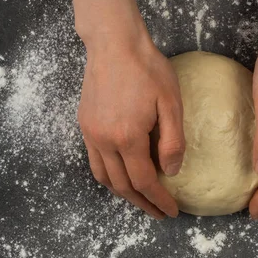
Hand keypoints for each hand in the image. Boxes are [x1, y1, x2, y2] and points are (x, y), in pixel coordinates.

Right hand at [77, 13, 184, 219]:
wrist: (115, 43)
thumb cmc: (147, 69)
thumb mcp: (171, 103)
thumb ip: (173, 140)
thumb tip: (172, 172)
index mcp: (127, 137)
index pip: (144, 181)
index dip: (159, 199)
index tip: (172, 211)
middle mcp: (104, 140)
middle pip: (122, 186)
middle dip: (142, 204)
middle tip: (159, 213)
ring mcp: (91, 133)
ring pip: (104, 177)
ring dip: (123, 194)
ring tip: (141, 201)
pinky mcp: (85, 125)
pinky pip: (94, 161)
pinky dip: (108, 177)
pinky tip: (121, 176)